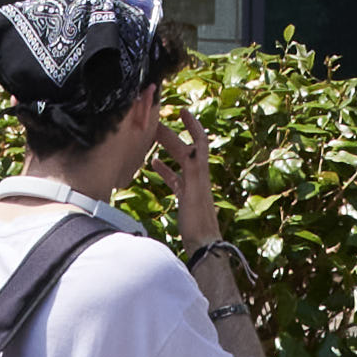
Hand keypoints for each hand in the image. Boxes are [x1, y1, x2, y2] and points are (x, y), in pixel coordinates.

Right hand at [164, 126, 226, 253]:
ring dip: (167, 149)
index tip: (182, 111)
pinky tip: (154, 164)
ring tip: (152, 139)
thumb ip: (192, 171)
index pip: (199, 141)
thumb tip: (189, 146)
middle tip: (156, 123)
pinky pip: (174, 177)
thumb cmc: (199, 223)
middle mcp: (198, 176)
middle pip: (185, 149)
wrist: (204, 246)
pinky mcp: (185, 197)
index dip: (193, 125)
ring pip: (179, 161)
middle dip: (172, 134)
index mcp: (201, 172)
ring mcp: (192, 186)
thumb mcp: (194, 192)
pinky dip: (165, 169)